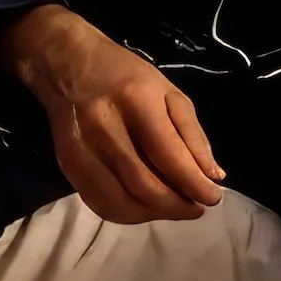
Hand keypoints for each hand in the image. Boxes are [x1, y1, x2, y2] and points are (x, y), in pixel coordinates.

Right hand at [0, 5, 226, 223]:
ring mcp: (81, 149)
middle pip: (144, 185)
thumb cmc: (126, 76)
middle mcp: (104, 127)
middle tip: (196, 208)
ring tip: (174, 209)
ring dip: (153, 214)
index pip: (169, 156)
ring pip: (120, 202)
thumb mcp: (169, 93)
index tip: (213, 197)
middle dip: (176, 205)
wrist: (67, 66)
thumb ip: (192, 136)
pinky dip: (127, 214)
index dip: (195, 184)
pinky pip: (100, 203)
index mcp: (136, 101)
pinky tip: (145, 207)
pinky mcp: (66, 165)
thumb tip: (213, 177)